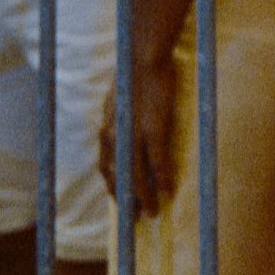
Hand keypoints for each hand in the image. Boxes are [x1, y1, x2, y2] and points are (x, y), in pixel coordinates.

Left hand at [99, 54, 176, 215]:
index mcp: (106, 129)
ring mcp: (134, 135)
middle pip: (118, 178)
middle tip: (134, 218)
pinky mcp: (154, 130)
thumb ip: (119, 114)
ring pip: (136, 176)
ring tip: (151, 213)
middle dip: (125, 200)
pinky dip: (161, 180)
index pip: (106, 166)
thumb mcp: (120, 96)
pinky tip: (168, 191)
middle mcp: (114, 137)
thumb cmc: (135, 70)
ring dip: (143, 197)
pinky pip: (157, 162)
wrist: (142, 56)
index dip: (113, 185)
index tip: (120, 198)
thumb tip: (121, 121)